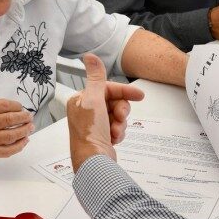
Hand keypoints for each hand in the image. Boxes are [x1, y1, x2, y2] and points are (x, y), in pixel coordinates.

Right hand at [0, 99, 33, 159]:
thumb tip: (11, 107)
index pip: (2, 106)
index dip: (15, 106)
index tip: (21, 107)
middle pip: (8, 120)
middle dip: (23, 117)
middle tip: (29, 116)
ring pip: (10, 135)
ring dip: (24, 131)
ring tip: (30, 127)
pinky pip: (6, 151)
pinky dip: (18, 146)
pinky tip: (24, 141)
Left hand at [68, 54, 145, 170]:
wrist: (94, 162)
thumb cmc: (90, 133)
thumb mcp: (94, 100)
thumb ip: (96, 78)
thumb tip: (90, 57)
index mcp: (80, 101)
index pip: (106, 88)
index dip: (123, 92)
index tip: (139, 96)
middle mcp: (85, 111)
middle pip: (114, 102)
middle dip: (121, 111)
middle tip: (120, 118)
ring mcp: (94, 125)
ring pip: (117, 115)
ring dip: (120, 123)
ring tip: (115, 132)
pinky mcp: (102, 136)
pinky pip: (118, 128)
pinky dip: (119, 132)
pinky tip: (114, 139)